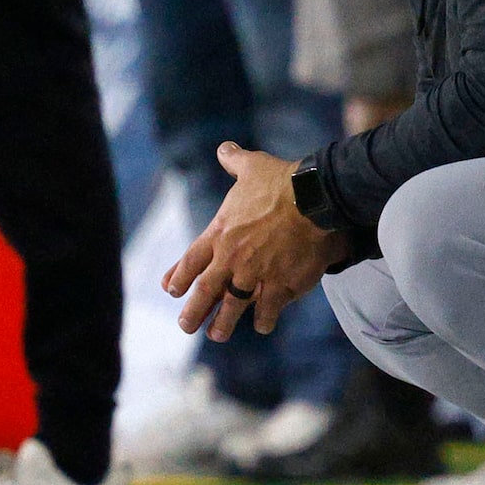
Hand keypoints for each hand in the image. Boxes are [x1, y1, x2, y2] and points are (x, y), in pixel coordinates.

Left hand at [162, 145, 345, 339]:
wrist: (312, 201)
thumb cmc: (281, 182)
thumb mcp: (252, 166)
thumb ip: (234, 160)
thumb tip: (224, 149)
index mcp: (220, 232)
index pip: (192, 260)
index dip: (179, 277)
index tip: (171, 290)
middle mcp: (232, 258)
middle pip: (205, 291)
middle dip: (194, 312)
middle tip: (186, 327)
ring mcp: (254, 275)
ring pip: (232, 307)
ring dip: (223, 324)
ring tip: (217, 335)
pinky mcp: (279, 286)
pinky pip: (268, 310)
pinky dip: (264, 320)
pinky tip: (263, 326)